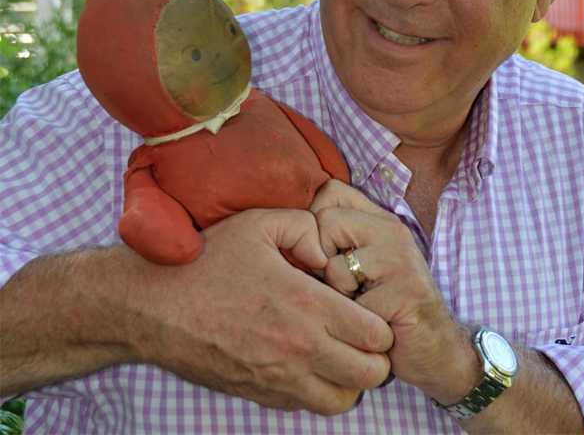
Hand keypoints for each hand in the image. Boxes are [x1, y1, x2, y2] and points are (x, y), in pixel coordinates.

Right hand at [125, 208, 393, 414]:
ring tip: (339, 351)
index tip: (369, 309)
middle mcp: (298, 348)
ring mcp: (278, 378)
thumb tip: (327, 255)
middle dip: (376, 356)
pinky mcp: (258, 394)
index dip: (381, 324)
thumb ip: (305, 227)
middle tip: (363, 334)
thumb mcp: (258, 223)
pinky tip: (306, 361)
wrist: (154, 306)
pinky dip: (319, 390)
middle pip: (369, 375)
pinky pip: (307, 406)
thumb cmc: (208, 260)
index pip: (375, 335)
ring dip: (350, 379)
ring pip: (342, 400)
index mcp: (305, 304)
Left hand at [311, 181, 480, 404]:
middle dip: (320, 261)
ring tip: (360, 307)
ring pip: (333, 266)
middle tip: (345, 286)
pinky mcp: (406, 293)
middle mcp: (393, 231)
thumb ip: (337, 239)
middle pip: (325, 221)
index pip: (331, 190)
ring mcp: (401, 260)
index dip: (313, 220)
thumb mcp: (362, 264)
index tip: (324, 253)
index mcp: (380, 219)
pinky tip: (372, 327)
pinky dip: (353, 326)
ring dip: (337, 298)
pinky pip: (350, 307)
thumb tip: (290, 229)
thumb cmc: (386, 307)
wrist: (437, 351)